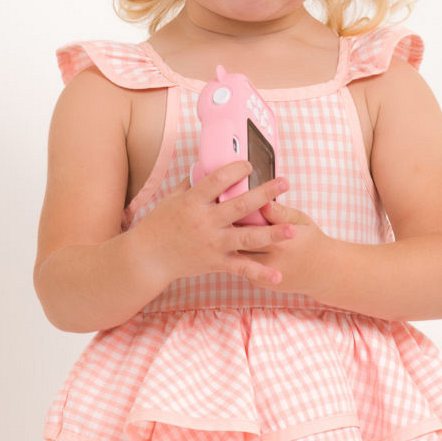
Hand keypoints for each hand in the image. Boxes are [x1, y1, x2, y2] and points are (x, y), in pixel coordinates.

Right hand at [136, 160, 295, 289]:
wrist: (148, 258)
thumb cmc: (159, 225)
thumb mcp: (172, 199)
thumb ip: (192, 183)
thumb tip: (207, 165)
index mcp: (193, 202)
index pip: (217, 181)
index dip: (235, 170)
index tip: (250, 164)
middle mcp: (205, 222)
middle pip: (240, 206)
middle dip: (264, 194)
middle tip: (285, 182)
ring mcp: (212, 244)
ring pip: (247, 238)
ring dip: (272, 234)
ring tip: (293, 230)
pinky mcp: (216, 263)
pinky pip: (241, 268)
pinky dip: (260, 273)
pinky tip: (278, 276)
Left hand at [230, 195, 334, 299]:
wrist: (322, 272)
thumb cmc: (310, 240)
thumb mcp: (301, 221)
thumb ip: (281, 213)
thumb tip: (263, 202)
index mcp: (283, 241)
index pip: (252, 225)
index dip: (238, 214)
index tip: (229, 202)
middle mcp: (273, 260)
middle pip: (240, 242)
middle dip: (230, 229)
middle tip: (221, 216)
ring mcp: (265, 275)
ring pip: (238, 256)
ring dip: (230, 244)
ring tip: (224, 230)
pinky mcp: (260, 284)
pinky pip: (242, 267)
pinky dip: (236, 257)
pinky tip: (231, 246)